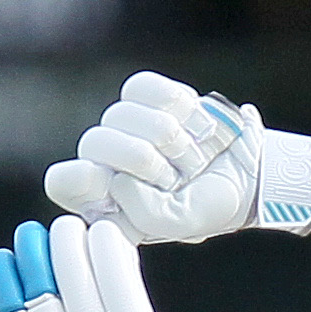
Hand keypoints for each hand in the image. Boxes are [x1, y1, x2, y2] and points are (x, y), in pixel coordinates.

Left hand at [45, 72, 310, 246]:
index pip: (62, 180)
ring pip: (119, 113)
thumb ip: (146, 213)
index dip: (85, 177)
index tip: (115, 183)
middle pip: (93, 142)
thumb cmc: (209, 206)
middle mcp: (108, 161)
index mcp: (104, 200)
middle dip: (142, 159)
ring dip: (167, 136)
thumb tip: (118, 180)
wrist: (248, 173)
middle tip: (176, 176)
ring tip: (192, 155)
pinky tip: (193, 122)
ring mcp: (125, 126)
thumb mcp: (181, 223)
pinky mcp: (147, 97)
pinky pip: (142, 87)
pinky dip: (173, 103)